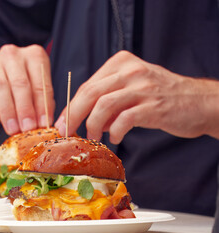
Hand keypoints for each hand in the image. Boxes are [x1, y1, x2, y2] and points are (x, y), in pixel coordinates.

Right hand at [0, 44, 54, 134]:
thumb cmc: (18, 84)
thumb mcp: (34, 88)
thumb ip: (42, 103)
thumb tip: (45, 124)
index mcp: (34, 56)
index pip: (41, 84)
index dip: (43, 106)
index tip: (44, 124)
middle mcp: (13, 55)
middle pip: (21, 84)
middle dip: (25, 109)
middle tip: (28, 128)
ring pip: (1, 88)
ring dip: (8, 112)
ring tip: (12, 130)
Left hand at [55, 50, 218, 143]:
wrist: (198, 101)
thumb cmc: (161, 96)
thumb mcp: (132, 88)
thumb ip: (109, 100)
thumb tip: (89, 120)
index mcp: (121, 63)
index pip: (88, 85)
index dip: (72, 105)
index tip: (63, 122)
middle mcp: (130, 71)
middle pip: (90, 92)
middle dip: (74, 115)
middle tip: (67, 132)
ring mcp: (142, 87)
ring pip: (103, 105)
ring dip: (93, 125)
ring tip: (93, 137)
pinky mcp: (153, 106)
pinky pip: (124, 119)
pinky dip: (115, 131)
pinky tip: (116, 138)